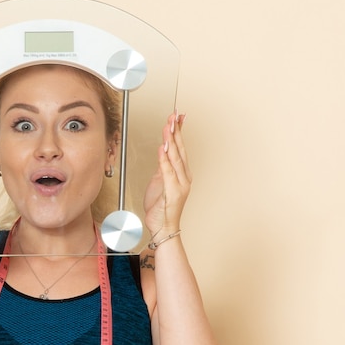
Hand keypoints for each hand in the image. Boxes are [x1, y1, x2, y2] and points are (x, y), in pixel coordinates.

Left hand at [143, 111, 191, 239]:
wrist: (163, 227)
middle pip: (180, 150)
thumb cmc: (162, 208)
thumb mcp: (160, 182)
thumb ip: (162, 167)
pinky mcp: (173, 192)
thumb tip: (162, 152)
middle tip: (173, 116)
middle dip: (176, 131)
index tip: (178, 117)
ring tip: (168, 127)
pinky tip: (162, 148)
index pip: (181, 148)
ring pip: (175, 158)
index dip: (179, 131)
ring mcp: (180, 184)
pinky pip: (167, 172)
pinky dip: (164, 159)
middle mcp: (184, 177)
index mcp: (182, 173)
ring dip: (171, 141)